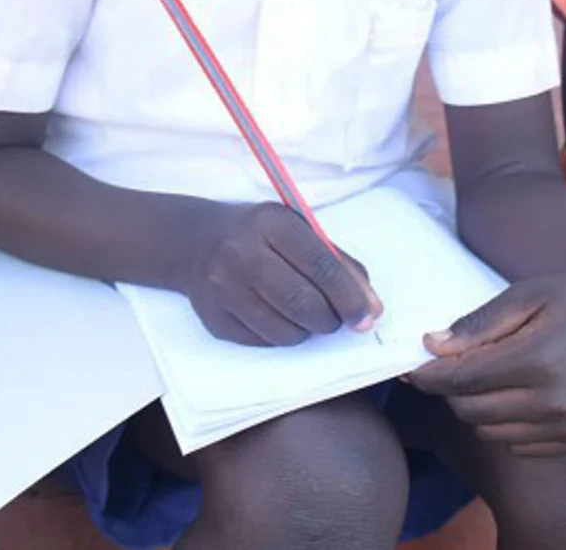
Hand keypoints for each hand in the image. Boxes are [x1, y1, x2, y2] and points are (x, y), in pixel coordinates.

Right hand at [179, 201, 381, 346]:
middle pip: (305, 304)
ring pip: (286, 332)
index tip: (368, 316)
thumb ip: (337, 263)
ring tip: (302, 312)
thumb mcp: (297, 229)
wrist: (195, 242)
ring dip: (306, 330)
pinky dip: (281, 334)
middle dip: (331, 319)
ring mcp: (223, 289)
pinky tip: (274, 314)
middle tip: (335, 318)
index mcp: (271, 223)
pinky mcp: (215, 319)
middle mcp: (242, 254)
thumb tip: (370, 308)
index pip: (323, 266)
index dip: (351, 297)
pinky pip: (264, 342)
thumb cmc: (259, 235)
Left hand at [405, 264, 565, 455]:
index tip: (412, 368)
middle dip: (449, 390)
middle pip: (469, 410)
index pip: (462, 380)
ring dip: (475, 407)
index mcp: (541, 359)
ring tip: (486, 376)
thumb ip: (478, 325)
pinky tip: (513, 394)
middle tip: (451, 366)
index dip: (428, 376)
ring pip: (488, 431)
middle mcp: (556, 401)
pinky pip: (516, 444)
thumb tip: (431, 346)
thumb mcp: (525, 295)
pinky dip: (502, 424)